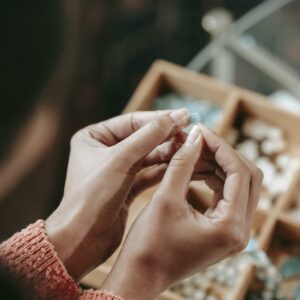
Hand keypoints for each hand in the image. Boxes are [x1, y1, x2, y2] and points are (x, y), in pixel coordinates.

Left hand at [45, 109, 188, 279]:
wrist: (82, 240)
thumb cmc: (92, 197)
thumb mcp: (121, 160)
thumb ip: (149, 136)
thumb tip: (176, 116)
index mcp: (94, 137)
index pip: (132, 121)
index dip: (159, 119)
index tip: (186, 116)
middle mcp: (104, 151)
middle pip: (141, 138)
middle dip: (165, 137)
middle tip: (190, 135)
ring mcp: (115, 170)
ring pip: (147, 156)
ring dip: (167, 153)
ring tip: (188, 150)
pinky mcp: (125, 187)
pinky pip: (147, 173)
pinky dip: (162, 170)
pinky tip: (179, 166)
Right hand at [102, 124, 262, 299]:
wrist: (140, 275)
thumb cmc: (149, 244)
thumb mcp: (165, 199)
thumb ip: (183, 164)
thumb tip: (195, 136)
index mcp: (230, 227)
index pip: (240, 173)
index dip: (221, 147)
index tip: (202, 130)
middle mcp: (239, 231)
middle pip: (247, 177)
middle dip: (223, 154)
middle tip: (199, 138)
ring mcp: (233, 231)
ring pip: (238, 184)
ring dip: (218, 164)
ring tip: (194, 150)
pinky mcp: (222, 229)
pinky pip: (227, 195)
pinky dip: (214, 177)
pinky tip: (196, 167)